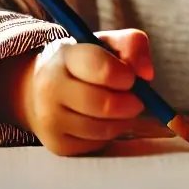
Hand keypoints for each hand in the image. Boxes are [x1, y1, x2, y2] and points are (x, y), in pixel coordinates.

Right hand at [18, 29, 154, 155]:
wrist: (41, 90)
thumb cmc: (84, 65)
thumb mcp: (106, 44)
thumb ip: (132, 46)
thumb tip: (146, 73)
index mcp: (65, 55)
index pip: (101, 68)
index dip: (126, 75)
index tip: (131, 78)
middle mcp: (50, 86)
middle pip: (104, 104)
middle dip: (130, 104)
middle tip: (137, 100)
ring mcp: (50, 118)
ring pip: (103, 128)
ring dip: (122, 121)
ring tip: (122, 110)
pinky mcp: (57, 143)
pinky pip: (97, 144)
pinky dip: (109, 134)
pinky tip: (104, 121)